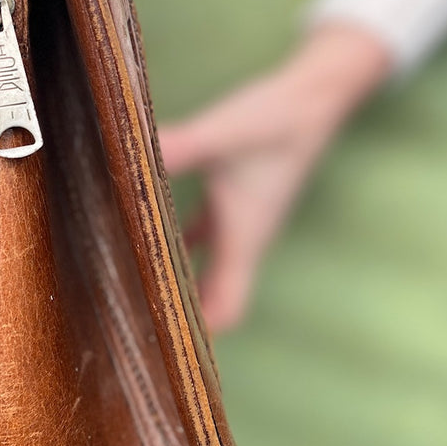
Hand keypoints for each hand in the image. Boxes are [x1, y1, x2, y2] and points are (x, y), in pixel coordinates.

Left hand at [157, 24, 392, 333]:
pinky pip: (198, 237)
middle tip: (131, 329)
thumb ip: (181, 146)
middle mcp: (243, 238)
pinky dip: (176, 244)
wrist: (315, 95)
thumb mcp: (224, 133)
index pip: (226, 310)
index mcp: (244, 237)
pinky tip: (142, 231)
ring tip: (131, 289)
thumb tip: (131, 151)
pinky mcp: (231, 198)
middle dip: (178, 318)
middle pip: (212, 301)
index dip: (198, 336)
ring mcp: (238, 221)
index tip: (160, 350)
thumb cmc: (277, 117)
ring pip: (205, 271)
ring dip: (176, 282)